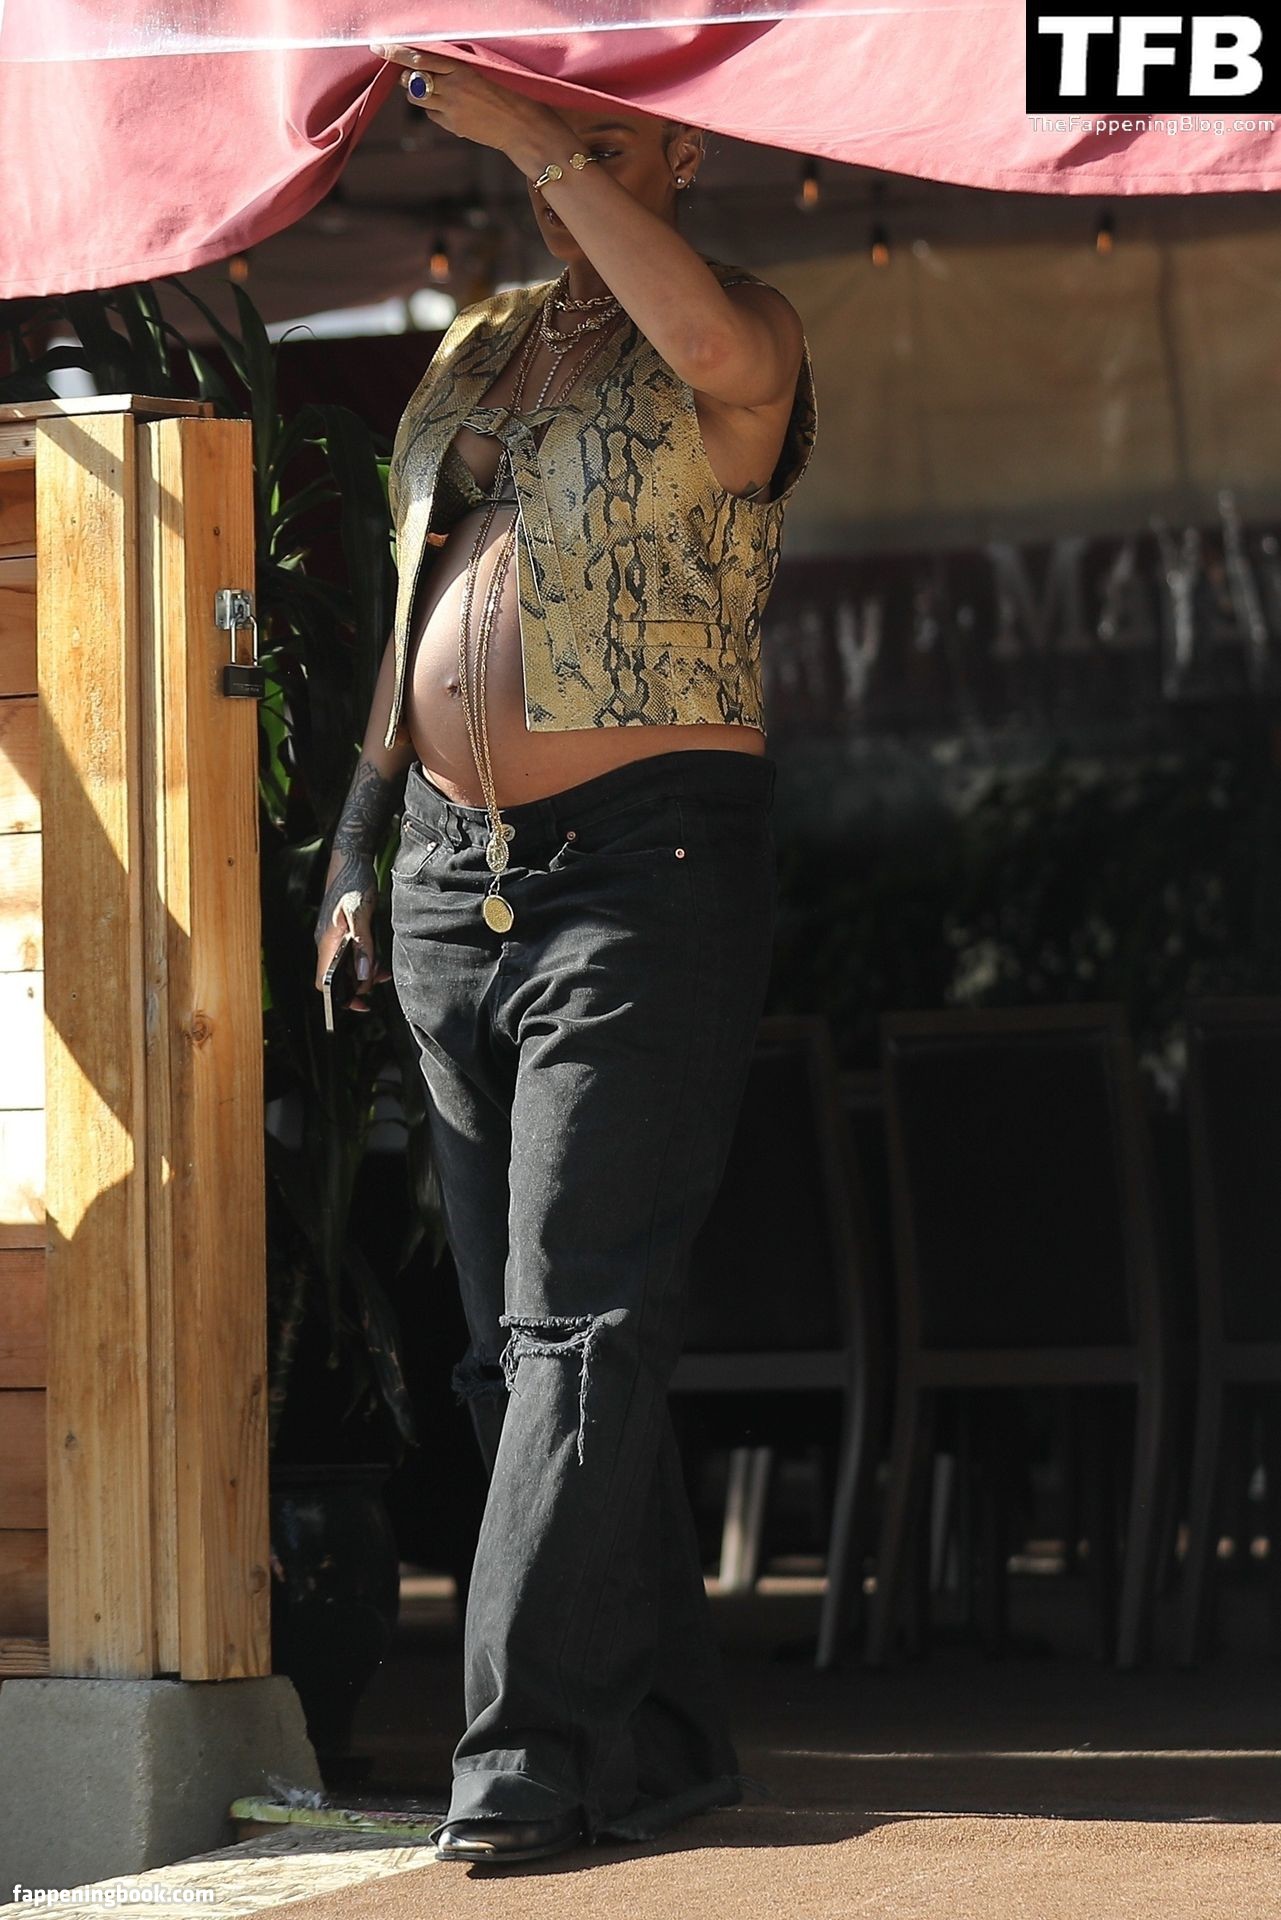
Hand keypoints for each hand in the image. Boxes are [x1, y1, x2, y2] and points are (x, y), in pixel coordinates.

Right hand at [314, 867, 391, 1017]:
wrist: (351, 858)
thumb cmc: (353, 881)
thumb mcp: (360, 913)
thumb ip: (362, 944)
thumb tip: (361, 973)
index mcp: (327, 941)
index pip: (323, 981)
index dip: (339, 996)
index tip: (360, 1001)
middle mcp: (328, 942)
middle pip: (337, 977)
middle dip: (358, 984)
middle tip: (378, 978)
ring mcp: (335, 936)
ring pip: (347, 966)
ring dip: (364, 972)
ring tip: (382, 969)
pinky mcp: (344, 930)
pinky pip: (353, 954)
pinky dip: (366, 960)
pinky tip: (378, 960)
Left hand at [369, 42, 566, 163]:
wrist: (524, 126)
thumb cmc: (509, 93)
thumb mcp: (484, 70)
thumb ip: (456, 66)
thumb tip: (429, 64)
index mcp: (461, 68)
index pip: (420, 57)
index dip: (397, 52)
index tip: (379, 46)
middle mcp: (453, 88)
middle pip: (413, 80)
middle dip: (407, 75)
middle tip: (406, 71)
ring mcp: (451, 109)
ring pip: (419, 99)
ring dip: (420, 92)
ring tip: (437, 90)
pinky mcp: (454, 126)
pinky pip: (433, 115)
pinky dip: (435, 110)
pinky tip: (453, 108)